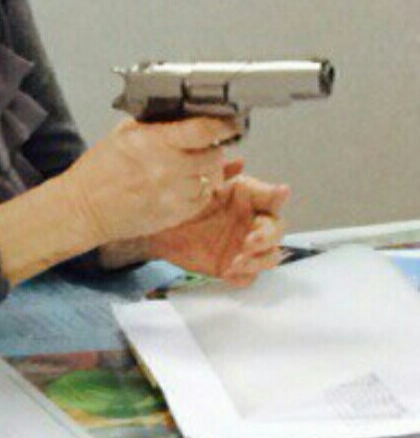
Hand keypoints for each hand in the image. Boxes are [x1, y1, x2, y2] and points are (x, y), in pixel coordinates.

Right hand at [63, 117, 238, 244]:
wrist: (84, 209)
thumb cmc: (97, 172)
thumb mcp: (122, 135)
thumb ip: (154, 126)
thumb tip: (180, 117)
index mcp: (153, 143)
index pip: (203, 130)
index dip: (222, 125)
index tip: (227, 123)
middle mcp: (167, 168)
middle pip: (214, 154)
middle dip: (211, 148)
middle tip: (201, 147)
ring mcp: (173, 194)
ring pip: (212, 177)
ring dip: (205, 170)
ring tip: (187, 168)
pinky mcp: (175, 214)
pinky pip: (203, 198)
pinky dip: (199, 190)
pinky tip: (183, 185)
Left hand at [146, 160, 289, 285]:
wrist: (157, 228)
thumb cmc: (182, 201)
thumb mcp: (198, 185)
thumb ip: (219, 173)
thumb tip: (239, 161)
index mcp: (248, 199)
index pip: (271, 197)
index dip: (277, 195)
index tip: (281, 191)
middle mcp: (253, 222)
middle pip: (277, 230)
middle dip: (267, 237)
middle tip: (249, 242)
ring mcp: (245, 246)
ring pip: (269, 256)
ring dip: (257, 261)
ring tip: (235, 262)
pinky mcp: (234, 267)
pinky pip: (248, 277)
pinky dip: (242, 276)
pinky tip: (228, 273)